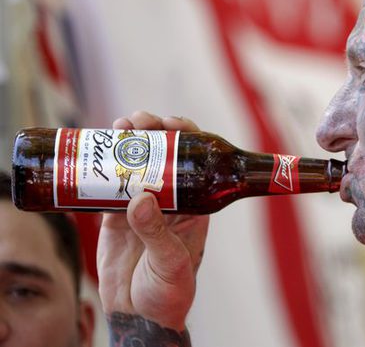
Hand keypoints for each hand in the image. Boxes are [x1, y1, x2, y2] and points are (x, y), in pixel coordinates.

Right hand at [97, 111, 209, 331]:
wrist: (140, 316)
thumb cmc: (169, 293)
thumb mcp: (171, 263)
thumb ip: (157, 234)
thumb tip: (140, 200)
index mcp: (193, 204)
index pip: (192, 161)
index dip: (184, 136)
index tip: (170, 124)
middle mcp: (169, 198)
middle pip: (162, 153)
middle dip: (150, 130)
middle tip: (136, 121)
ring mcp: (141, 204)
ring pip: (134, 162)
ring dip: (126, 141)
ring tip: (117, 129)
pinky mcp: (114, 216)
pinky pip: (108, 184)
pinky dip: (102, 167)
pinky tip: (97, 151)